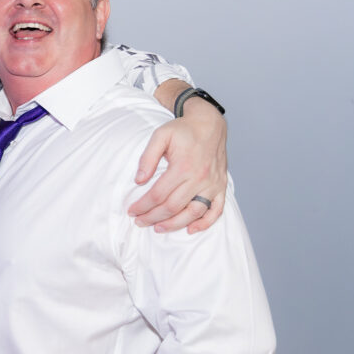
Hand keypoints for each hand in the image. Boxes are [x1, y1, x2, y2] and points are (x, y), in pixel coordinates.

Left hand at [129, 97, 227, 233]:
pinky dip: (205, 223)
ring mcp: (212, 184)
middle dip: (153, 217)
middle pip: (173, 207)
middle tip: (139, 222)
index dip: (143, 205)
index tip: (132, 211)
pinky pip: (216, 210)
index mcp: (183, 166)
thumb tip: (138, 180)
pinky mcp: (221, 186)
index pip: (158, 194)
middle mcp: (199, 178)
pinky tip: (190, 229)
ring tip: (158, 228)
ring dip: (175, 224)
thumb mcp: (160, 136)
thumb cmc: (183, 130)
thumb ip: (147, 157)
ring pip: (193, 213)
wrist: (209, 123)